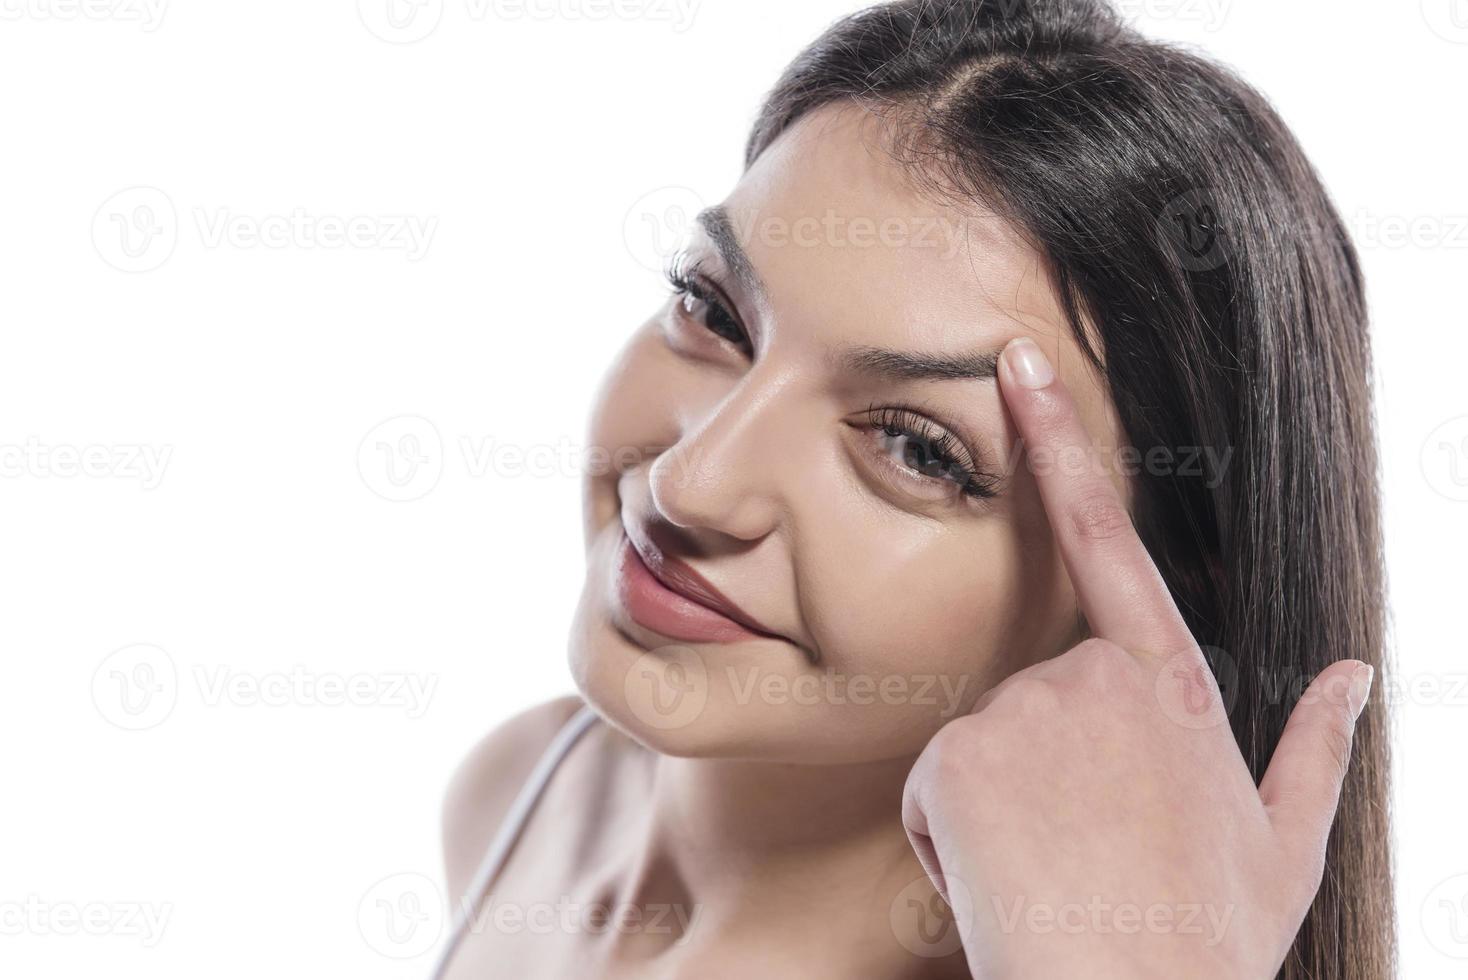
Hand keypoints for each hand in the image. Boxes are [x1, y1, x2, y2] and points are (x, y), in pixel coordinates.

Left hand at [900, 338, 1372, 979]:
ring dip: (998, 799)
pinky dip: (949, 830)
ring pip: (981, 742)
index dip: (1058, 442)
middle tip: (1080, 845)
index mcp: (1169, 682)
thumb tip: (1360, 672)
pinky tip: (999, 873)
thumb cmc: (1206, 933)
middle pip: (1031, 689)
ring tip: (1050, 865)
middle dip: (1039, 760)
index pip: (1107, 535)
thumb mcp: (1285, 840)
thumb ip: (1316, 743)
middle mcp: (1092, 678)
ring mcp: (1022, 711)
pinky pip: (933, 784)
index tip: (1017, 367)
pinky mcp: (957, 755)